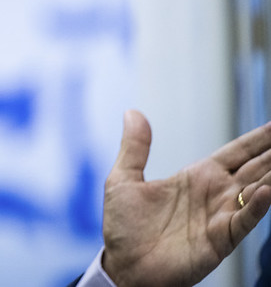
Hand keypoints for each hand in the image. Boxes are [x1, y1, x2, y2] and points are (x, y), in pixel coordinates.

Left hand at [102, 110, 270, 286]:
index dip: (258, 139)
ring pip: (256, 191)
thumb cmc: (124, 228)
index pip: (236, 152)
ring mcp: (220, 216)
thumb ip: (134, 146)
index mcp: (197, 177)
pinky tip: (267, 191)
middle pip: (255, 168)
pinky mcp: (219, 239)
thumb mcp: (124, 179)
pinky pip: (243, 220)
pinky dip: (256, 206)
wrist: (123, 266)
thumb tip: (132, 112)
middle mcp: (215, 194)